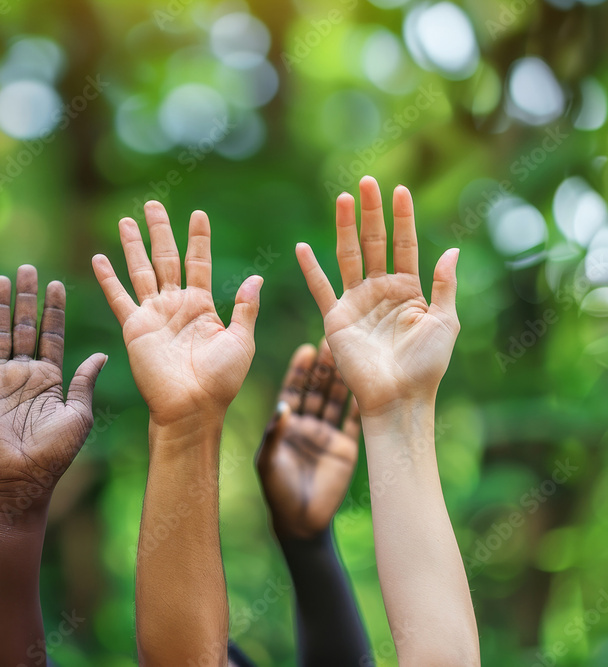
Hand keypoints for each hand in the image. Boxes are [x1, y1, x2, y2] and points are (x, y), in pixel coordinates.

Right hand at [0, 265, 106, 512]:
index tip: (57, 284)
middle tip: (28, 268)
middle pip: (26, 326)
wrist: (20, 479)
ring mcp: (0, 379)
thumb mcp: (78, 414)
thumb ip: (84, 381)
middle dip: (28, 298)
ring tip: (1, 280)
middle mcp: (25, 373)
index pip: (53, 334)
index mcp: (51, 377)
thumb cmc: (54, 453)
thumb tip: (103, 355)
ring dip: (0, 307)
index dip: (54, 310)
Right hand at [92, 201, 261, 427]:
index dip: (198, 239)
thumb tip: (256, 277)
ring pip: (141, 270)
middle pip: (166, 258)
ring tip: (126, 220)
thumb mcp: (241, 341)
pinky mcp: (135, 327)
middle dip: (160, 231)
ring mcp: (153, 314)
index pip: (198, 263)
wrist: (192, 408)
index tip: (199, 214)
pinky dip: (108, 278)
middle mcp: (176, 305)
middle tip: (153, 205)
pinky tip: (99, 258)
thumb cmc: (221, 381)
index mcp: (203, 306)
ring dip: (133, 245)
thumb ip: (245, 308)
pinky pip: (119, 297)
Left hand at [255, 340, 360, 539]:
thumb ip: (275, 434)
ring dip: (342, 380)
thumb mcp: (268, 461)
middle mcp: (308, 425)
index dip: (300, 370)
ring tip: (351, 356)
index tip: (306, 348)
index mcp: (287, 424)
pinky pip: (355, 422)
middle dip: (324, 367)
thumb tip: (283, 407)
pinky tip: (368, 387)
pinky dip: (361, 406)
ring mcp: (328, 435)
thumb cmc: (277, 491)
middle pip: (317, 390)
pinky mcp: (347, 448)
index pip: (294, 390)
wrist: (301, 522)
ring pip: (336, 401)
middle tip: (332, 342)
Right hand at [295, 176, 459, 417]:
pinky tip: (302, 247)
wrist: (399, 398)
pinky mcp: (336, 319)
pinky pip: (321, 288)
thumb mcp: (446, 322)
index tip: (400, 189)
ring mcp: (356, 302)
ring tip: (343, 198)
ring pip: (348, 256)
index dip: (402, 218)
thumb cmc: (426, 366)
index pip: (404, 245)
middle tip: (368, 181)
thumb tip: (451, 250)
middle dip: (371, 213)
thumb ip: (444, 285)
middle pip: (373, 243)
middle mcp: (380, 291)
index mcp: (408, 291)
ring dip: (345, 227)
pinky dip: (311, 269)